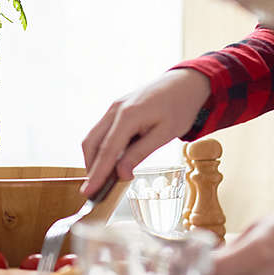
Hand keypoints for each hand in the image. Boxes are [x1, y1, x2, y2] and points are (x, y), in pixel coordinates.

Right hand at [81, 69, 210, 195]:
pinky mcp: (115, 110)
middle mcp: (115, 110)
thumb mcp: (165, 134)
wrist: (184, 82)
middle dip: (90, 168)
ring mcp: (113, 108)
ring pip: (92, 137)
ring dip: (94, 159)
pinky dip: (101, 149)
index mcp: (128, 115)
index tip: (89, 192)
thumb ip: (140, 153)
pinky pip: (101, 131)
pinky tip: (109, 162)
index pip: (107, 151)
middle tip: (94, 190)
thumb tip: (120, 174)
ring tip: (102, 179)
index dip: (97, 173)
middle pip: (91, 143)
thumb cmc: (179, 107)